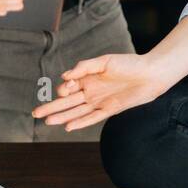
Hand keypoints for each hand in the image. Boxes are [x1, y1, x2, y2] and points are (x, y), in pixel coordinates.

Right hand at [32, 52, 171, 130]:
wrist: (151, 74)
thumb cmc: (129, 64)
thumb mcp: (105, 61)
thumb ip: (84, 67)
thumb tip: (65, 76)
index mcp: (88, 77)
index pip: (69, 86)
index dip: (64, 88)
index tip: (66, 87)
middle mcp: (92, 90)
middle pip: (67, 101)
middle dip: (51, 107)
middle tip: (35, 113)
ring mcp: (100, 101)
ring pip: (76, 111)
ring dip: (62, 116)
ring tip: (47, 122)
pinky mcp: (109, 109)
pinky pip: (92, 118)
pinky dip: (80, 122)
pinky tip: (68, 126)